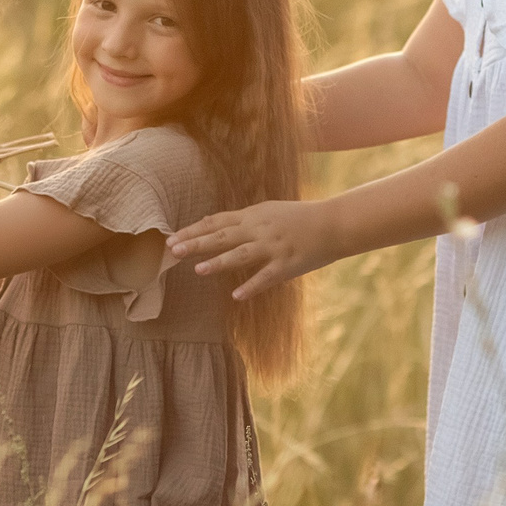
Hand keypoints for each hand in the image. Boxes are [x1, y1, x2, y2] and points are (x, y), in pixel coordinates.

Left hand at [166, 200, 338, 300]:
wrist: (333, 223)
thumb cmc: (300, 218)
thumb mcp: (269, 211)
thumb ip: (243, 219)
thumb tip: (211, 223)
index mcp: (254, 215)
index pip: (217, 221)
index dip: (194, 229)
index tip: (172, 236)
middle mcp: (260, 229)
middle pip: (222, 235)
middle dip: (196, 243)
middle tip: (172, 249)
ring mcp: (274, 247)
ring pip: (241, 254)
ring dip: (218, 262)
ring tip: (197, 269)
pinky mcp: (287, 264)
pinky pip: (266, 277)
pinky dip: (251, 286)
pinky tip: (236, 295)